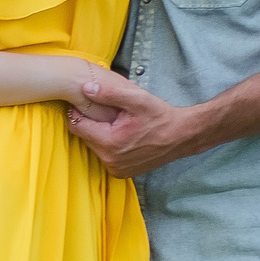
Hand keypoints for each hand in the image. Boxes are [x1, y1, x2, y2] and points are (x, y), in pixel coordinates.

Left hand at [65, 73, 198, 176]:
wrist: (182, 136)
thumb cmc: (161, 116)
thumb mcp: (137, 100)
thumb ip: (110, 93)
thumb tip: (85, 87)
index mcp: (110, 143)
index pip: (77, 126)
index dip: (77, 112)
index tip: (82, 102)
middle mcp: (110, 160)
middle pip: (85, 137)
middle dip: (90, 123)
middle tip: (101, 110)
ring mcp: (116, 169)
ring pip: (94, 147)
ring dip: (99, 134)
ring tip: (113, 122)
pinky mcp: (121, 173)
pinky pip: (105, 156)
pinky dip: (108, 145)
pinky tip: (119, 134)